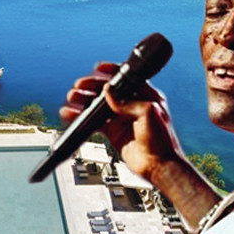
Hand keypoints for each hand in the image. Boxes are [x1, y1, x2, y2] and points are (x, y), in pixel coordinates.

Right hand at [58, 62, 183, 180]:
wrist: (159, 165)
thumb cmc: (162, 140)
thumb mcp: (149, 113)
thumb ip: (128, 102)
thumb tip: (108, 92)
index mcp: (145, 95)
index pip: (125, 77)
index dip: (111, 71)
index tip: (98, 68)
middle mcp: (131, 104)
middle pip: (107, 90)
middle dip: (91, 85)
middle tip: (80, 86)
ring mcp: (121, 117)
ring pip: (97, 104)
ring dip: (83, 100)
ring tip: (72, 98)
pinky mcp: (112, 131)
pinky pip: (93, 121)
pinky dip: (81, 117)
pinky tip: (71, 114)